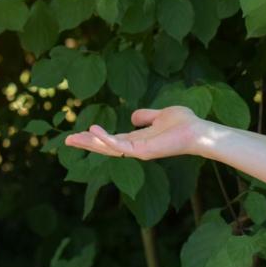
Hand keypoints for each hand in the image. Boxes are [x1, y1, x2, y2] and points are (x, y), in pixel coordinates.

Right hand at [63, 105, 208, 159]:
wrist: (198, 131)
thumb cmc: (184, 124)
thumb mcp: (160, 115)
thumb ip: (146, 116)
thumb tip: (132, 116)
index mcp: (138, 140)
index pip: (111, 140)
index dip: (95, 137)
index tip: (79, 133)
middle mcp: (135, 148)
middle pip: (106, 147)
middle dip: (86, 144)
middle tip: (66, 140)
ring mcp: (138, 151)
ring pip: (108, 149)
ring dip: (90, 143)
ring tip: (73, 137)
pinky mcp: (143, 152)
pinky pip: (119, 146)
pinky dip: (105, 140)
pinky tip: (93, 131)